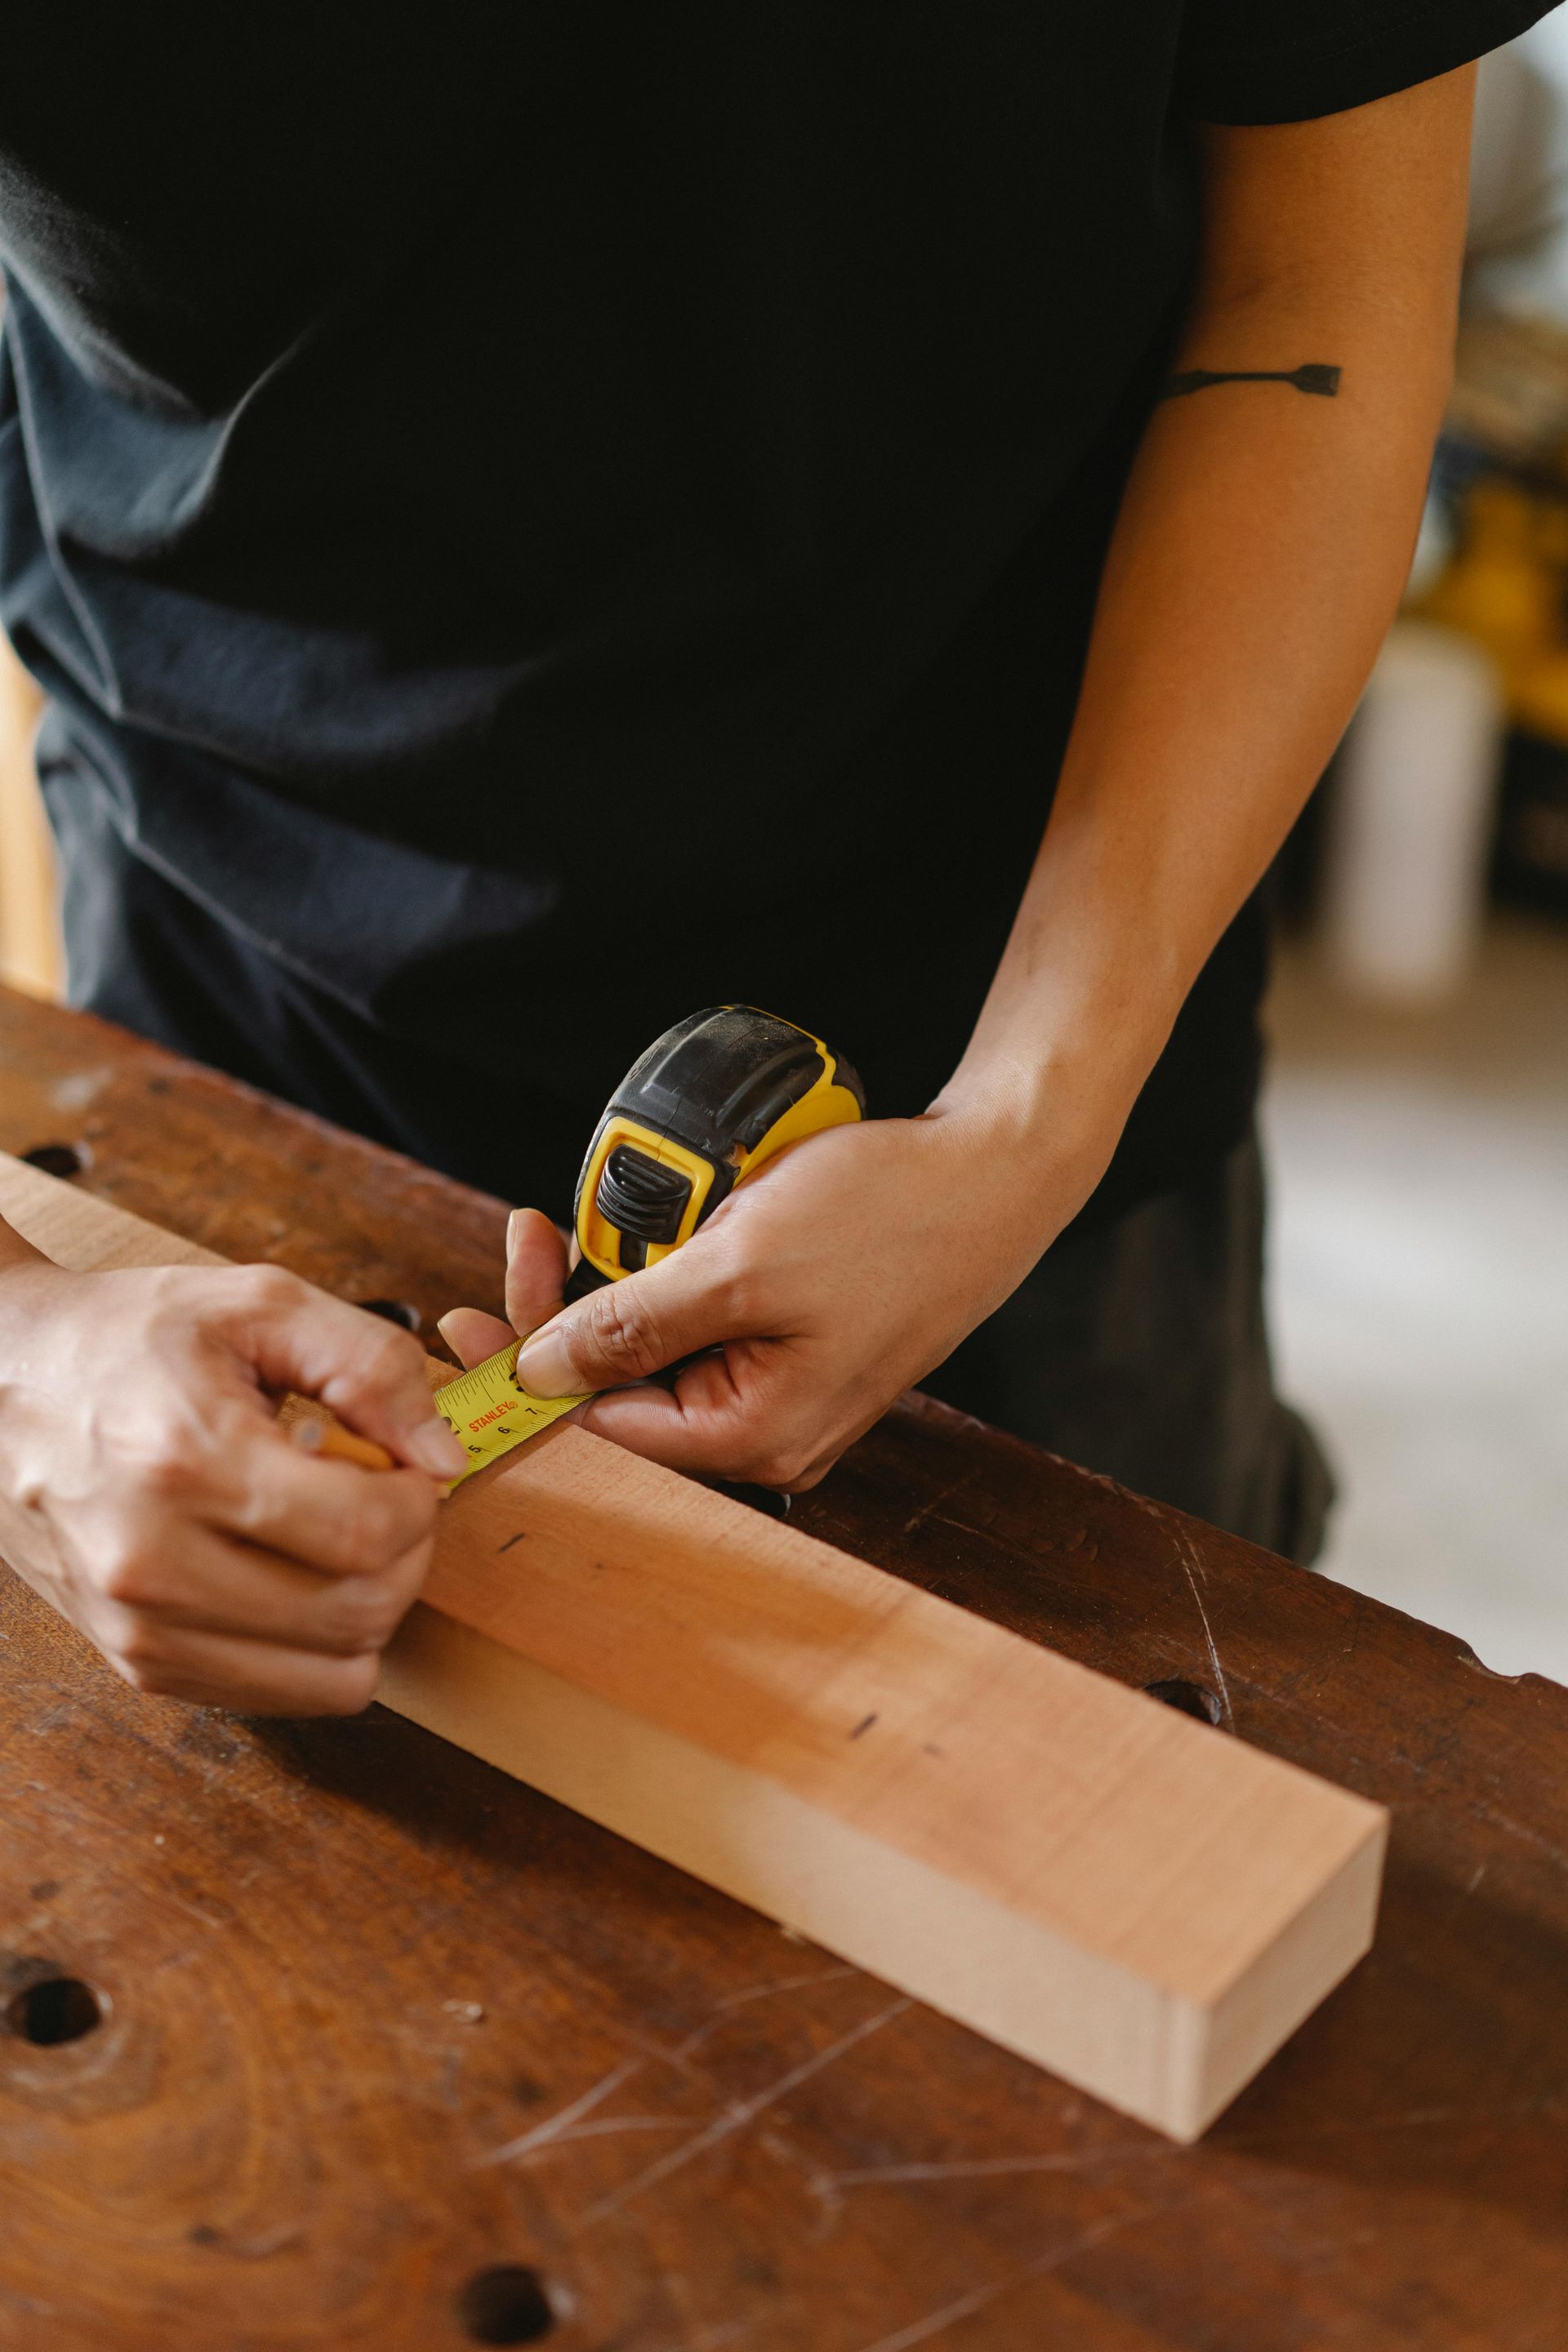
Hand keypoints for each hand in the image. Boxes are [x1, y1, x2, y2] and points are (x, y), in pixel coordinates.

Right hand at [0, 1256, 466, 1712]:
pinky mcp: (137, 1664)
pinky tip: (290, 1572)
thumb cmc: (129, 1336)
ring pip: (332, 1676)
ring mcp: (139, 1628)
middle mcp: (153, 1562)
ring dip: (368, 1610)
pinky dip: (316, 1646)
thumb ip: (372, 1366)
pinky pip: (281, 1695)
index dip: (419, 1504)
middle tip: (382, 1498)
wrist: (1, 1381)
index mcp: (186, 1460)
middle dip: (406, 1556)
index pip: (365, 1534)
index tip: (407, 1468)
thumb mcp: (260, 1303)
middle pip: (358, 1614)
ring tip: (333, 1536)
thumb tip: (442, 1458)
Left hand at [437, 1108, 1107, 1490]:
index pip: (602, 1426)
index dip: (525, 1369)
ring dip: (619, 1283)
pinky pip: (706, 1318)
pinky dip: (670, 1271)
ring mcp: (786, 1383)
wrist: (997, 1170)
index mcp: (755, 1434)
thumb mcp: (741, 1266)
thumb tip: (539, 1371)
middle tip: (528, 1234)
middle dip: (566, 1313)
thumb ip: (633, 1324)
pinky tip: (664, 1223)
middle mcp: (769, 1427)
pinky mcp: (798, 1338)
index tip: (462, 1317)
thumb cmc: (892, 1219)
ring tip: (593, 1218)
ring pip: (661, 1347)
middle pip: (625, 1388)